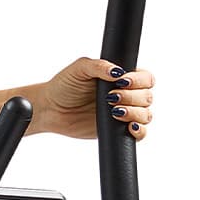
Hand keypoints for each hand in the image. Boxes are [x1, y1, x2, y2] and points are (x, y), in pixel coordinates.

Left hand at [37, 57, 155, 140]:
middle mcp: (127, 95)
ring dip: (135, 113)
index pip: (145, 78)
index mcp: (122, 78)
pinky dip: (140, 131)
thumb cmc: (65, 86)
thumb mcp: (80, 69)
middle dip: (133, 97)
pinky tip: (129, 127)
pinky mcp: (117, 131)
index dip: (138, 80)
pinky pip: (140, 134)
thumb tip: (117, 72)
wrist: (51, 109)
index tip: (122, 82)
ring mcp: (124, 114)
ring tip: (114, 112)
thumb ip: (99, 66)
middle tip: (111, 98)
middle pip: (147, 97)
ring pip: (146, 115)